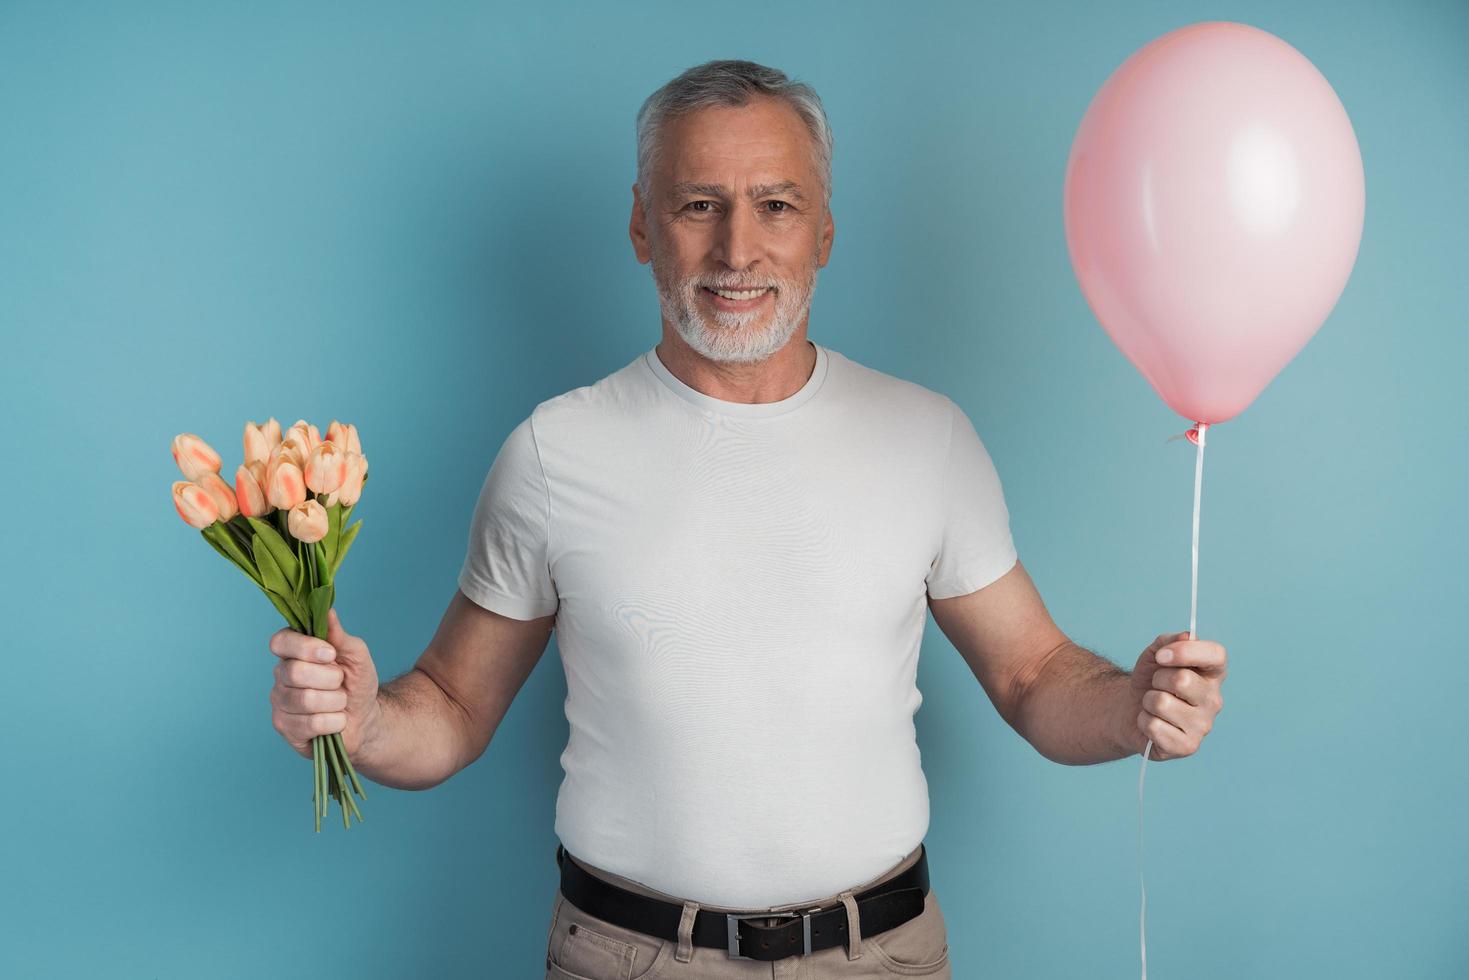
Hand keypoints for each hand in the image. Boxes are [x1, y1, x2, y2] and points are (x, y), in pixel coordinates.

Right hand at [268, 608, 381, 759]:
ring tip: (340, 702)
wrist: (365, 717)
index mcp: (294, 651)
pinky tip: (336, 720)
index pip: (281, 642)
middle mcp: (281, 674)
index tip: (331, 654)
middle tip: (340, 682)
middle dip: (330, 678)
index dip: (305, 648)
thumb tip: (329, 611)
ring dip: (335, 701)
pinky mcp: (285, 727)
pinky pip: (310, 723)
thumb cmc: (356, 682)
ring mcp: (280, 702)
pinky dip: (334, 721)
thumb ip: (340, 635)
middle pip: (295, 673)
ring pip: (305, 700)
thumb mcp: (356, 655)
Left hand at [1127, 630, 1226, 760]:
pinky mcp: (1187, 747)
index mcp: (1212, 674)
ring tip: (1153, 705)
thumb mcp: (1155, 654)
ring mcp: (1203, 726)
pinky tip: (1151, 723)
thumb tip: (1187, 635)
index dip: (1186, 651)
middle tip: (1156, 685)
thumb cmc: (1149, 680)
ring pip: (1162, 703)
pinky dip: (1143, 721)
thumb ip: (1169, 640)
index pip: (1216, 655)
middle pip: (1182, 680)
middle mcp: (1214, 700)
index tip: (1161, 656)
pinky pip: (1154, 726)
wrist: (1129, 709)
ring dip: (1147, 701)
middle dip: (1158, 679)